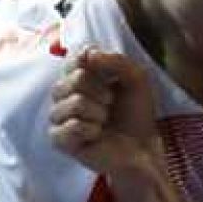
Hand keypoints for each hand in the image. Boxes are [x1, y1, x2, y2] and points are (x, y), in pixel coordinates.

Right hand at [49, 48, 160, 176]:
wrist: (142, 148)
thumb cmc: (136, 113)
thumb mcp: (136, 78)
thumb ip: (116, 60)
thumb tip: (89, 54)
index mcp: (80, 76)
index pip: (74, 58)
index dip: (92, 64)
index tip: (109, 75)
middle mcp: (65, 94)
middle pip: (75, 79)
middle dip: (101, 90)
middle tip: (110, 102)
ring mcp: (61, 117)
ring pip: (73, 103)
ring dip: (98, 111)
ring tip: (105, 120)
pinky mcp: (60, 140)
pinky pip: (70, 126)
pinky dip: (90, 129)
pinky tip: (96, 134)